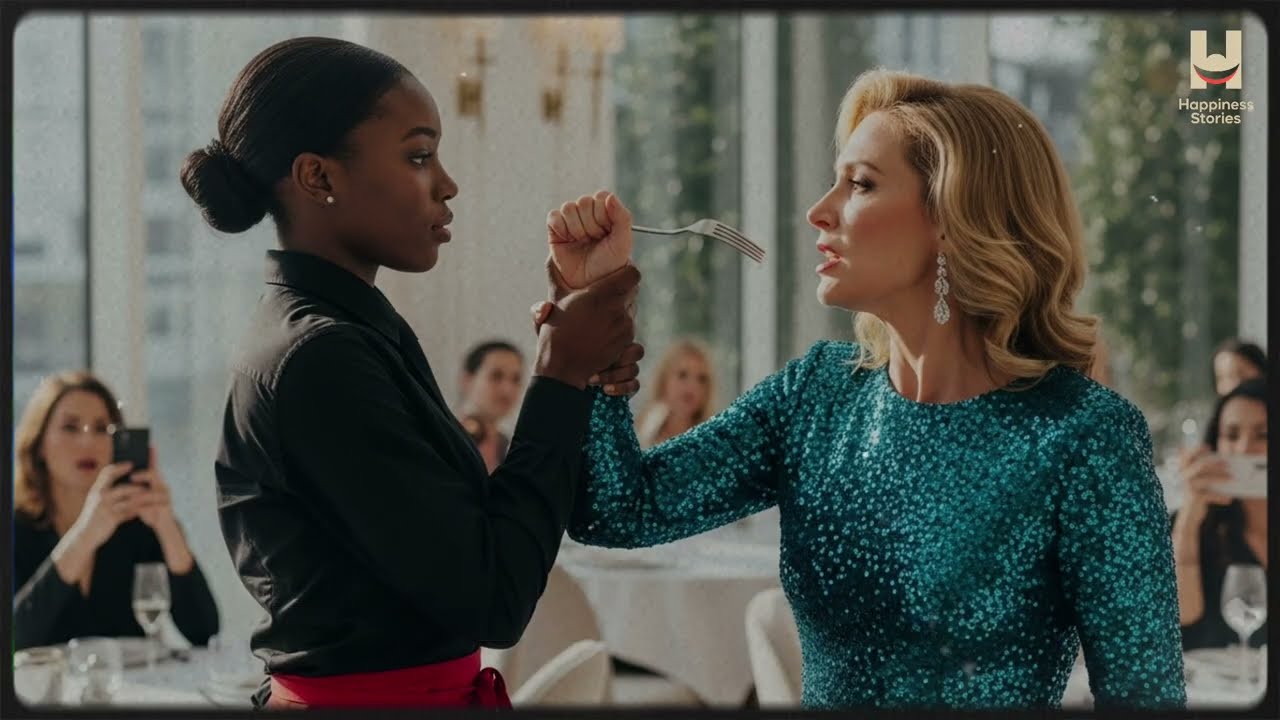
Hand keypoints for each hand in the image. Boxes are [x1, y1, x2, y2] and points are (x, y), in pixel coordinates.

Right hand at [69, 461, 144, 548]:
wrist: (84, 536)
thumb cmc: (93, 517)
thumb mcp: (97, 503)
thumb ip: (108, 494)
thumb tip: (123, 484)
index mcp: (96, 490)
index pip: (107, 473)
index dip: (119, 467)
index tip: (131, 464)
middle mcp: (100, 497)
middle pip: (122, 488)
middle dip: (136, 485)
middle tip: (148, 483)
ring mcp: (106, 508)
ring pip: (128, 502)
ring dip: (140, 498)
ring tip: (148, 495)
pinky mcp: (111, 519)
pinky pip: (128, 513)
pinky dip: (136, 510)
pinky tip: (142, 509)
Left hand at [130, 447, 177, 531]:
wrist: (160, 523)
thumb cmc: (148, 507)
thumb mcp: (140, 495)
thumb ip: (134, 485)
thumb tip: (118, 473)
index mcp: (156, 480)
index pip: (154, 464)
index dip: (153, 455)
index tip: (150, 445)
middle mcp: (162, 484)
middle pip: (154, 474)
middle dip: (143, 474)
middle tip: (132, 476)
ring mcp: (165, 495)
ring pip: (153, 490)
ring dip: (141, 493)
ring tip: (130, 495)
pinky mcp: (165, 506)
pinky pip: (153, 504)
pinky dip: (143, 505)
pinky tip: (135, 507)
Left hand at [532, 301, 644, 396]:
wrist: (555, 373)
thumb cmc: (554, 345)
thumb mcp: (545, 328)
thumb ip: (542, 314)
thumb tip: (545, 306)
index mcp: (607, 330)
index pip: (626, 324)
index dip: (624, 330)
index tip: (606, 339)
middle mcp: (618, 347)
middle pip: (636, 349)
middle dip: (618, 357)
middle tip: (595, 364)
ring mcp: (623, 366)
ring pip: (634, 368)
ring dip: (616, 374)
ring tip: (593, 379)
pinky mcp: (624, 383)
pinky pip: (634, 385)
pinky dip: (622, 387)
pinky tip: (606, 389)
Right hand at [533, 260, 639, 388]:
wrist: (562, 369)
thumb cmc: (555, 334)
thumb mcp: (553, 303)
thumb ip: (555, 279)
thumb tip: (550, 255)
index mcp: (601, 296)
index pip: (633, 274)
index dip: (627, 272)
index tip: (618, 274)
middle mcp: (618, 311)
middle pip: (632, 294)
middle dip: (619, 295)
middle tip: (602, 300)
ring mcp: (625, 330)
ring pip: (630, 314)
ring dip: (619, 315)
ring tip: (599, 322)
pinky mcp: (625, 345)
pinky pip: (630, 332)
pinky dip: (621, 334)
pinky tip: (606, 337)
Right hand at [547, 191, 633, 289]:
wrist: (589, 284)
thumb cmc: (609, 264)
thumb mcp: (623, 242)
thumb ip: (622, 217)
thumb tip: (610, 196)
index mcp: (606, 213)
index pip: (601, 197)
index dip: (603, 214)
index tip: (607, 232)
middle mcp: (588, 215)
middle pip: (584, 201)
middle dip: (591, 224)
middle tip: (594, 240)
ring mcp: (571, 221)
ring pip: (568, 208)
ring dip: (576, 228)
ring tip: (582, 242)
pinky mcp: (555, 230)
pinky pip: (553, 216)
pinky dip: (560, 227)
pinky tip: (567, 240)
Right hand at [1177, 446, 1233, 524]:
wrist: (1190, 514)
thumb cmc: (1199, 495)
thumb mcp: (1201, 483)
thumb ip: (1207, 473)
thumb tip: (1224, 467)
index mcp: (1184, 471)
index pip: (1188, 456)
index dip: (1196, 450)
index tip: (1207, 447)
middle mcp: (1184, 477)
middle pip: (1200, 465)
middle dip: (1215, 464)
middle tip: (1227, 464)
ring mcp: (1188, 486)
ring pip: (1206, 478)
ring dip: (1220, 478)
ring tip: (1231, 479)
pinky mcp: (1194, 497)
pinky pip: (1210, 494)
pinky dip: (1220, 497)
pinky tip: (1229, 499)